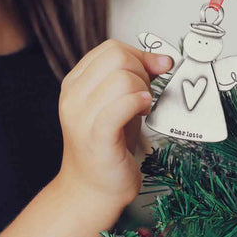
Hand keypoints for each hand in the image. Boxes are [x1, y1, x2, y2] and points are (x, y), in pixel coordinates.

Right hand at [56, 39, 172, 208]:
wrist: (93, 188)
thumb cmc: (110, 143)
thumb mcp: (121, 101)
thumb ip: (137, 77)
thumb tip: (163, 59)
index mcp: (77, 82)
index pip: (111, 48)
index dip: (139, 56)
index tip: (154, 71)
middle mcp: (73, 96)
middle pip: (118, 58)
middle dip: (142, 72)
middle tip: (144, 96)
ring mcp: (81, 117)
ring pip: (122, 79)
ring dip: (143, 91)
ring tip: (142, 109)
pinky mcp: (96, 137)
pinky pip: (120, 106)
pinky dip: (138, 103)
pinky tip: (143, 111)